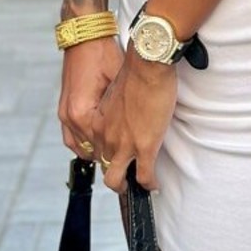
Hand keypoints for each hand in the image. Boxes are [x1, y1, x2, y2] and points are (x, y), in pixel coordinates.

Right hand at [57, 37, 124, 159]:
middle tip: (129, 159)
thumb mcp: (119, 80)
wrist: (85, 33)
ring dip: (96, 150)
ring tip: (116, 154)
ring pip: (79, 146)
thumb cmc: (104, 53)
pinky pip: (72, 136)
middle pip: (90, 150)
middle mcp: (69, 116)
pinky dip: (84, 142)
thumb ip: (123, 108)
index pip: (100, 148)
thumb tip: (138, 127)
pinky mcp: (65, 106)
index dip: (119, 154)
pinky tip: (98, 142)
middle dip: (109, 155)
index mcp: (82, 112)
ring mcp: (64, 112)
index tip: (134, 160)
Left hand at [91, 42, 177, 194]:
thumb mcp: (116, 93)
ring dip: (126, 185)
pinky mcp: (144, 147)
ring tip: (136, 186)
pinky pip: (144, 176)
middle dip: (114, 172)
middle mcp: (106, 136)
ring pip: (116, 180)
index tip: (116, 154)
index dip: (107, 153)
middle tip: (124, 174)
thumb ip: (116, 107)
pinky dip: (149, 184)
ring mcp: (124, 144)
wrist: (147, 64)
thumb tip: (124, 111)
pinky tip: (154, 185)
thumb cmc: (135, 70)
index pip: (96, 148)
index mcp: (97, 122)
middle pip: (104, 165)